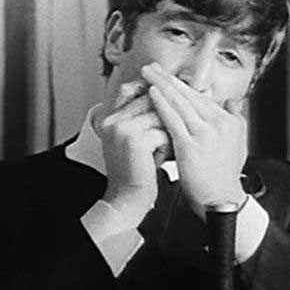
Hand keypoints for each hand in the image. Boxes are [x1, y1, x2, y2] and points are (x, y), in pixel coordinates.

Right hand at [95, 81, 170, 223]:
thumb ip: (141, 119)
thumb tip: (165, 97)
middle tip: (181, 122)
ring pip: (158, 114)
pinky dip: (168, 144)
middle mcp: (112, 120)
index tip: (169, 92)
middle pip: (147, 99)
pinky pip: (162, 131)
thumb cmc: (136, 172)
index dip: (150, 90)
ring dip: (170, 129)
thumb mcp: (135, 141)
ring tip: (174, 143)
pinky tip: (167, 156)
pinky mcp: (134, 140)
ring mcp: (121, 128)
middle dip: (166, 111)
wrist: (128, 199)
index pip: (128, 90)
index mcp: (108, 118)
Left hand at [141, 63, 247, 219]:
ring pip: (180, 103)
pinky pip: (173, 120)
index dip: (180, 84)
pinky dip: (162, 105)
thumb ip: (236, 117)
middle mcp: (217, 123)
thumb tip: (233, 100)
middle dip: (167, 78)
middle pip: (189, 95)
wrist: (221, 199)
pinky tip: (152, 94)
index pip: (200, 97)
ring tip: (148, 73)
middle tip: (151, 66)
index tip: (166, 75)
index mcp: (227, 120)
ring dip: (162, 85)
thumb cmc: (226, 174)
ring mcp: (204, 134)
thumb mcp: (238, 142)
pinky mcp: (191, 146)